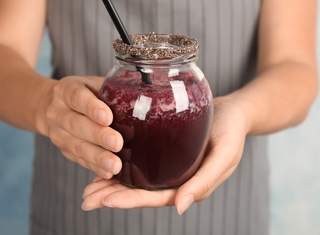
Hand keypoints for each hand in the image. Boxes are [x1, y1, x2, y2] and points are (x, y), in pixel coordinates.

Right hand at [41, 76, 122, 178]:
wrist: (50, 107)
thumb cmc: (84, 94)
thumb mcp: (93, 84)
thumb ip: (113, 89)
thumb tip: (144, 95)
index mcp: (65, 90)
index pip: (76, 97)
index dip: (92, 108)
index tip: (108, 117)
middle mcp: (57, 112)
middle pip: (76, 124)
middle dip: (98, 136)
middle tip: (117, 143)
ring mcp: (58, 134)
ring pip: (77, 146)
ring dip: (98, 157)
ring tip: (115, 165)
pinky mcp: (65, 151)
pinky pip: (80, 160)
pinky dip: (95, 167)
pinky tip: (109, 173)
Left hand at [81, 96, 248, 213]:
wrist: (233, 112)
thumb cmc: (231, 132)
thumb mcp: (224, 155)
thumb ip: (205, 181)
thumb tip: (181, 208)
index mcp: (188, 187)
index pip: (154, 198)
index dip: (129, 200)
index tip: (104, 200)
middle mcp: (174, 181)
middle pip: (140, 192)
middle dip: (112, 196)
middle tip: (86, 199)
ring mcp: (168, 168)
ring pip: (136, 180)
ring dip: (111, 184)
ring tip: (87, 189)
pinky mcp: (163, 153)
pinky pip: (139, 162)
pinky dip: (121, 165)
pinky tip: (103, 164)